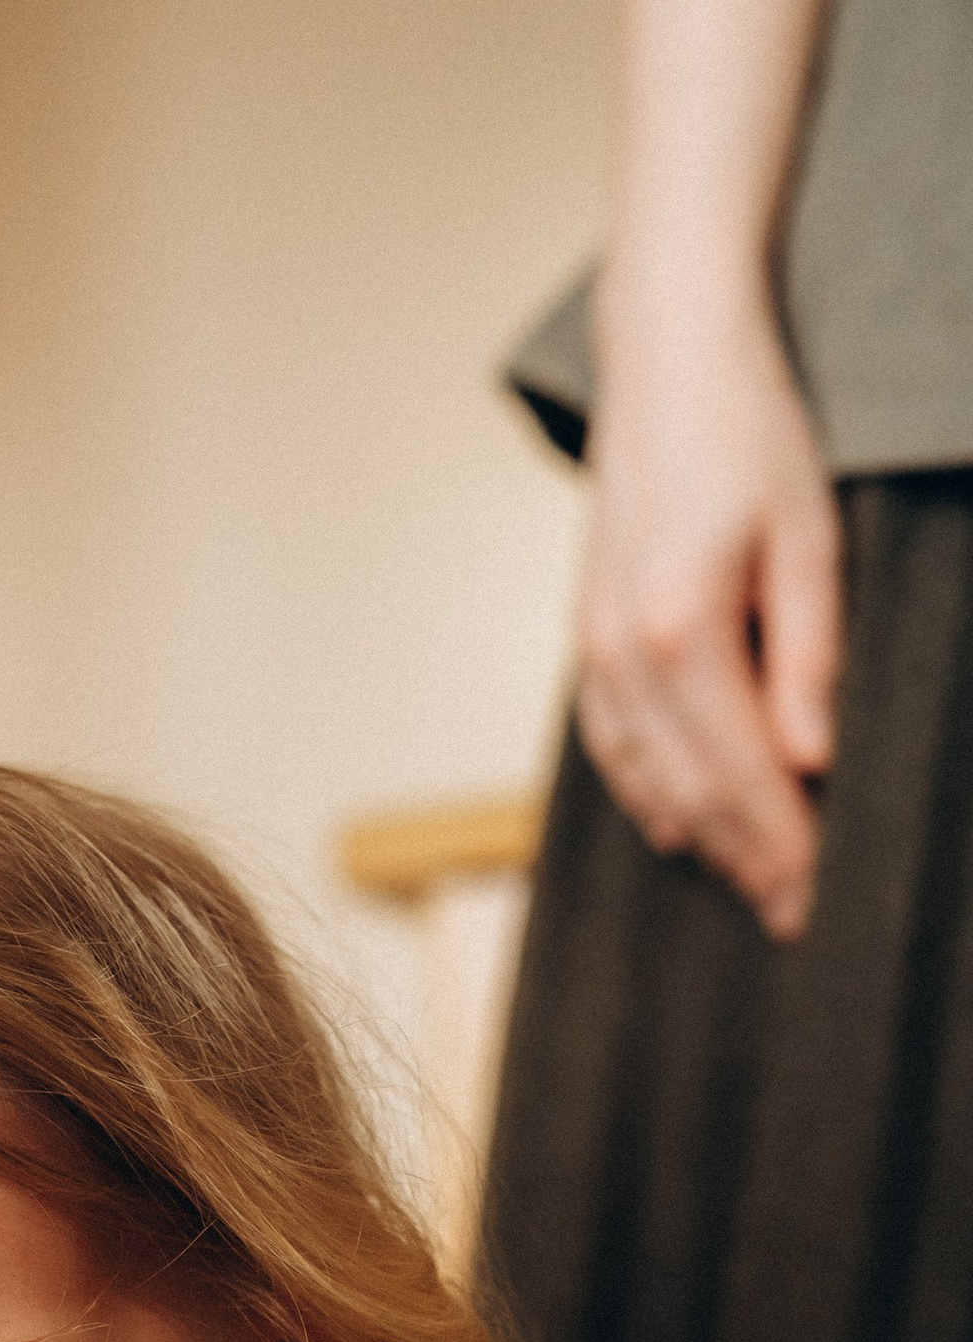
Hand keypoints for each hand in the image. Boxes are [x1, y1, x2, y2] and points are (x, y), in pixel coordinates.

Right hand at [576, 307, 841, 938]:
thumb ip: (810, 654)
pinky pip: (616, 754)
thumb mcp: (810, 535)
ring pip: (647, 786)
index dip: (782, 846)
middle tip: (793, 917)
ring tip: (752, 883)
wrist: (665, 364)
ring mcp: (593, 657)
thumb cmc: (748, 434)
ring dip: (701, 842)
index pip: (742, 775)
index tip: (815, 899)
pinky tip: (685, 826)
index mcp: (682, 631)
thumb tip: (813, 760)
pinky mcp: (586, 647)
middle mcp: (623, 658)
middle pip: (690, 797)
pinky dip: (653, 799)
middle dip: (746, 863)